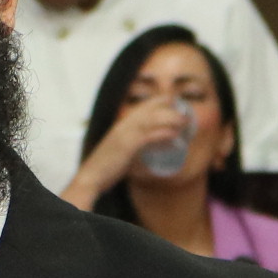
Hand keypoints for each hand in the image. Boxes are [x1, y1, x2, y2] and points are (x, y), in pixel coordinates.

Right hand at [60, 98, 188, 208]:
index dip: (159, 101)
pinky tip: (175, 138)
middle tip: (185, 115)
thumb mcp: (122, 152)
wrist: (91, 177)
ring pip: (151, 120)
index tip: (173, 100)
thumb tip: (153, 148)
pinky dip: (163, 136)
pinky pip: (148, 137)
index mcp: (121, 125)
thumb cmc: (106, 168)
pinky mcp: (127, 146)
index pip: (142, 107)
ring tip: (185, 123)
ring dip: (170, 119)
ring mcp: (124, 135)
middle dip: (169, 109)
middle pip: (149, 110)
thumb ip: (135, 147)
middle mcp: (123, 126)